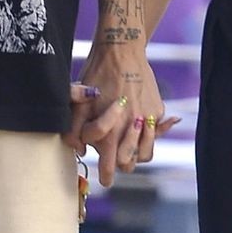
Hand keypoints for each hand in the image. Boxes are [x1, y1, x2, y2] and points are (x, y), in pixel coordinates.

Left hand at [65, 45, 177, 187]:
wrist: (120, 51)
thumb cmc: (95, 76)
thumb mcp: (78, 104)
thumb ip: (74, 131)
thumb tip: (81, 151)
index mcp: (109, 131)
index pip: (110, 164)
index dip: (106, 175)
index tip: (105, 181)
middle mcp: (130, 129)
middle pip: (130, 163)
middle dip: (122, 165)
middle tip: (116, 162)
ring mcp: (146, 119)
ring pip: (147, 152)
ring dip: (137, 154)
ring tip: (129, 149)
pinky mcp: (157, 109)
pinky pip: (156, 131)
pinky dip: (151, 135)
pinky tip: (142, 129)